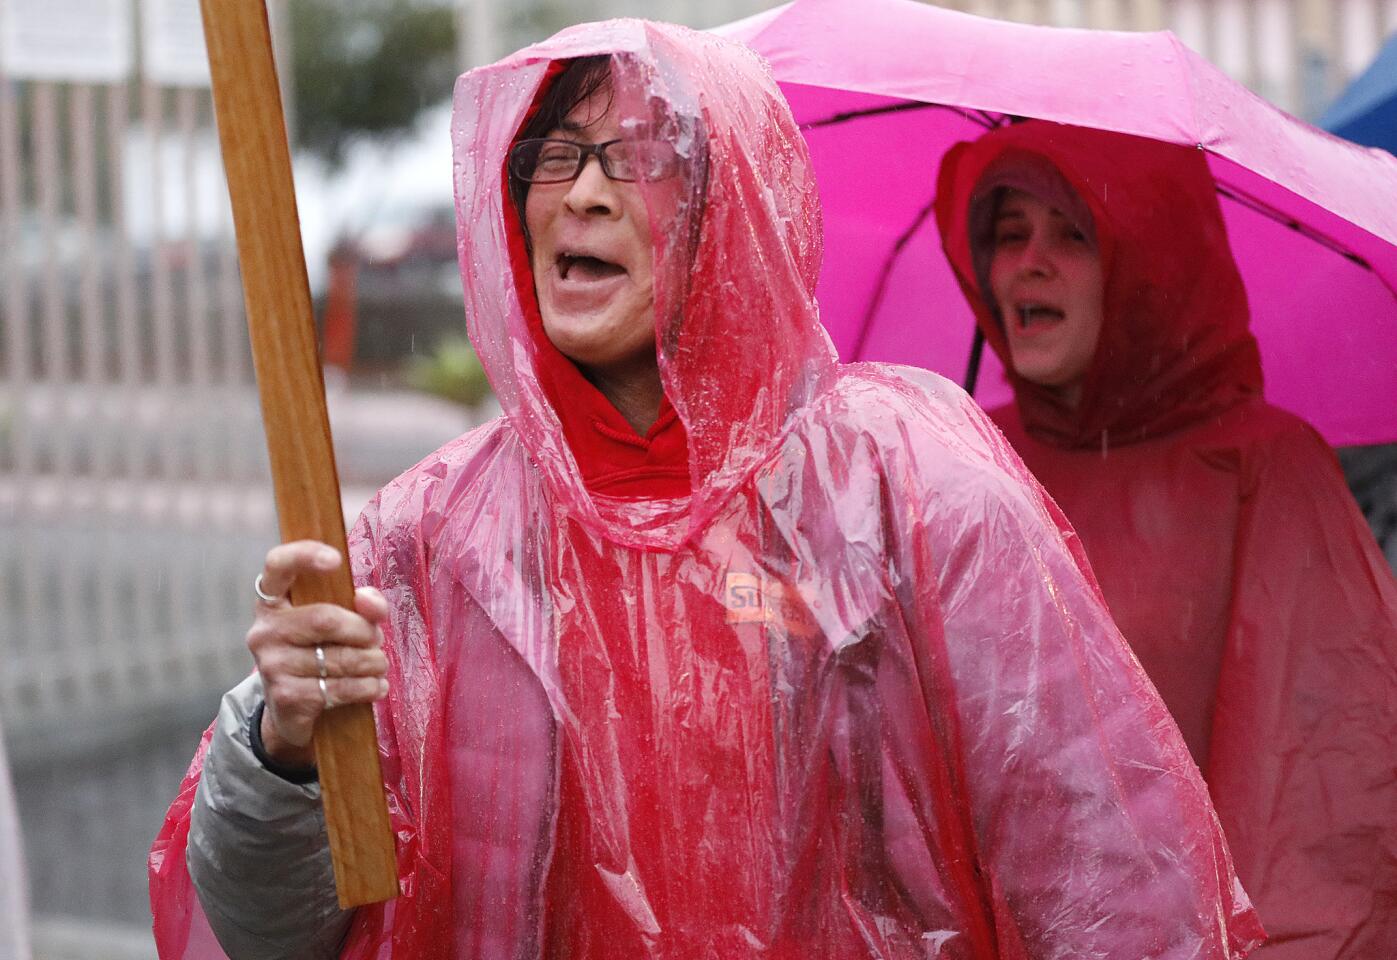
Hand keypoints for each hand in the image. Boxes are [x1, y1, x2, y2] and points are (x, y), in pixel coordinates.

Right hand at [247, 540, 389, 766]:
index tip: (335, 559)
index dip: (304, 555)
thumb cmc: (318, 653)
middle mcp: (264, 631)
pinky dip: (368, 687)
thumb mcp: (338, 622)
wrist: (290, 711)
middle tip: (377, 640)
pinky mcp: (286, 698)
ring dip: (373, 662)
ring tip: (378, 664)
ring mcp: (271, 665)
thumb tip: (370, 602)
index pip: (277, 565)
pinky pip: (341, 688)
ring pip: (340, 658)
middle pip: (326, 619)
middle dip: (364, 631)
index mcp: (272, 602)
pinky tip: (375, 686)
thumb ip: (360, 604)